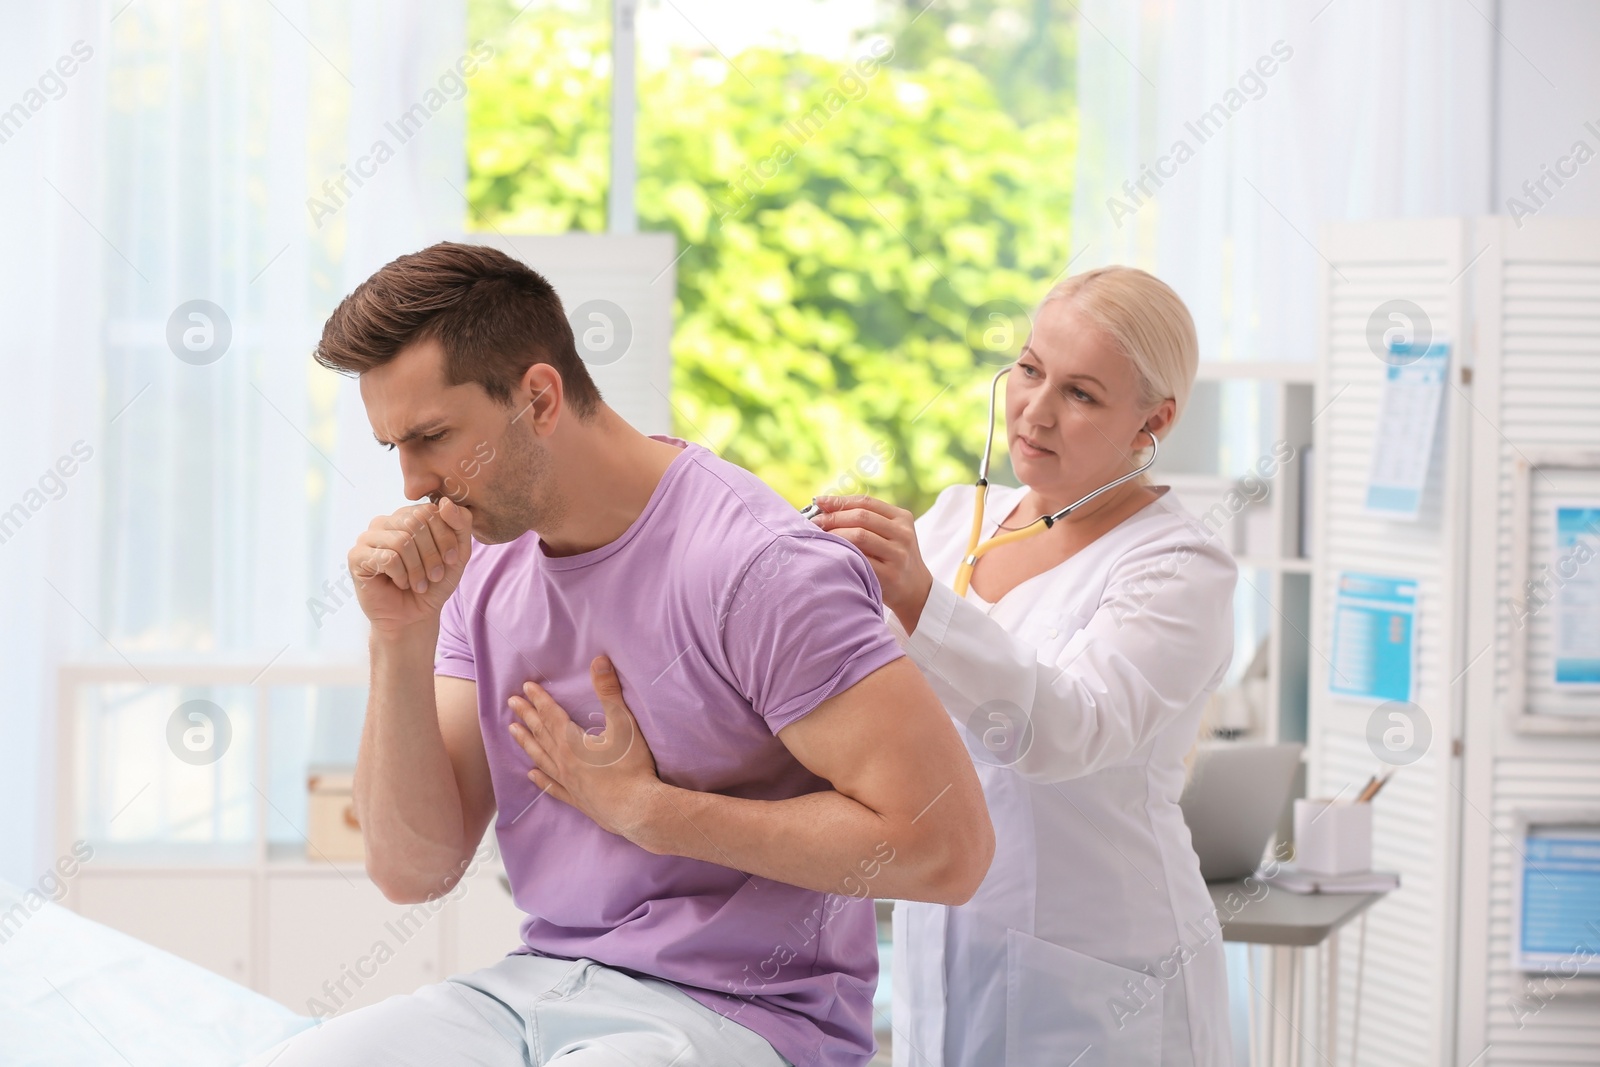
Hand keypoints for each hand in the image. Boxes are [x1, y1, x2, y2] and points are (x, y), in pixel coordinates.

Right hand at [348, 497, 473, 635]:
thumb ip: (460, 524)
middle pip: (415, 523)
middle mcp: (386, 521)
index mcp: (408, 515)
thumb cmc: (435, 583)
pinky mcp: (356, 556)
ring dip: (417, 569)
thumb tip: (446, 502)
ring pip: (401, 541)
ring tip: (419, 584)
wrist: (415, 615)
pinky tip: (400, 583)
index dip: (445, 537)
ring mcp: (368, 537)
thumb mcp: (458, 553)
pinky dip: (401, 576)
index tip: (451, 560)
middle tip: (435, 576)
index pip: (429, 510)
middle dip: (432, 554)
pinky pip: (386, 558)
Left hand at [507, 656, 662, 844]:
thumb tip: (599, 660)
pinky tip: (532, 775)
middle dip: (527, 716)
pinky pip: (553, 787)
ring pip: (541, 758)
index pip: (551, 715)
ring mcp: (568, 782)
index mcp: (572, 742)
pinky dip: (541, 779)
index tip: (525, 687)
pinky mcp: (577, 799)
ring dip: (527, 743)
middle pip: (541, 734)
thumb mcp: (623, 724)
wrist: (637, 810)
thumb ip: (609, 691)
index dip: (539, 699)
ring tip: (513, 732)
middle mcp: (564, 762)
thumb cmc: (631, 766)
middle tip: (511, 703)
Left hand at [808, 494, 934, 632]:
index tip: (818, 502)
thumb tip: (826, 507)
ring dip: (834, 534)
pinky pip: (860, 559)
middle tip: (814, 522)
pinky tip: (831, 554)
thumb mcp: (890, 534)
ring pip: (859, 536)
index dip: (839, 501)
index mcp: (902, 518)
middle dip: (833, 517)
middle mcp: (903, 534)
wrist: (915, 590)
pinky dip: (843, 554)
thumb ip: (867, 520)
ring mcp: (898, 554)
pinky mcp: (890, 575)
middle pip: (861, 517)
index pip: (866, 502)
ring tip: (819, 537)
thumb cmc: (893, 557)